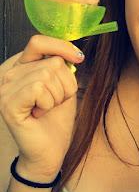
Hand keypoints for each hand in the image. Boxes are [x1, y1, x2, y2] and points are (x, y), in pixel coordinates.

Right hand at [0, 35, 84, 178]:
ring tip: (47, 108)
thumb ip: (62, 65)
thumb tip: (72, 52)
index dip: (62, 46)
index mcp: (21, 65)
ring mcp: (5, 87)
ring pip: (48, 75)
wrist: (50, 150)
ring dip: (58, 95)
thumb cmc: (56, 118)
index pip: (39, 41)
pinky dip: (48, 103)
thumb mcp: (63, 84)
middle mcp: (9, 73)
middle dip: (65, 84)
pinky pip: (39, 88)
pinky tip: (40, 113)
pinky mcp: (8, 103)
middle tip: (54, 101)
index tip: (78, 57)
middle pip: (52, 62)